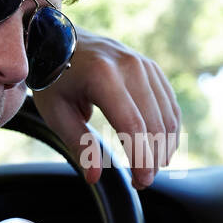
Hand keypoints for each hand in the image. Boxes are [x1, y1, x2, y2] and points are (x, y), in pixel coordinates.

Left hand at [31, 28, 180, 188]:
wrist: (59, 40)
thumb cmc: (54, 79)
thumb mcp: (57, 112)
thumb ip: (79, 144)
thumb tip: (94, 177)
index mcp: (103, 76)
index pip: (132, 125)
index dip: (141, 158)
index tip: (141, 181)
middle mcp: (129, 66)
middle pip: (154, 123)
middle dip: (153, 159)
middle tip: (141, 181)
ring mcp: (144, 64)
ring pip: (167, 116)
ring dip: (163, 147)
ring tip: (149, 168)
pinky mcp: (151, 67)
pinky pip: (169, 104)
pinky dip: (168, 129)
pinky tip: (160, 148)